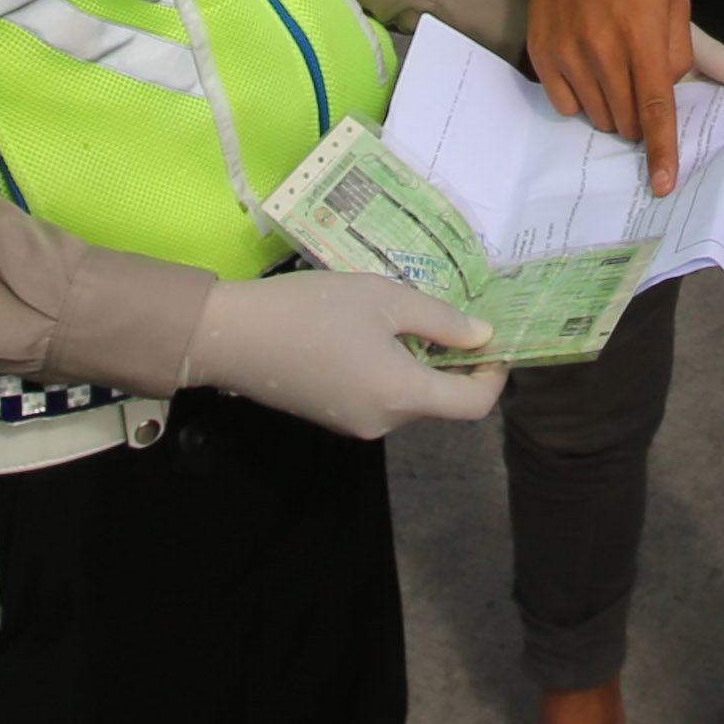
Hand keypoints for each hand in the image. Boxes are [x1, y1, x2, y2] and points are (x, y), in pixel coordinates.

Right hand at [184, 269, 504, 434]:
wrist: (231, 336)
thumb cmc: (313, 309)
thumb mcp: (384, 299)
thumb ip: (441, 321)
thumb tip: (482, 338)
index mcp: (403, 394)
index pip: (473, 406)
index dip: (493, 377)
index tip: (493, 343)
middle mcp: (384, 421)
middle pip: (439, 403)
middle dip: (451, 365)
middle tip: (446, 318)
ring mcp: (354, 423)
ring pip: (407, 399)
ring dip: (416, 366)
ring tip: (399, 320)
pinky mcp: (331, 417)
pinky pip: (377, 399)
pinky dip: (388, 373)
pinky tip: (366, 336)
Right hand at [518, 0, 699, 190]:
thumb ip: (686, 49)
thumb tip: (681, 90)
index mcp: (641, 34)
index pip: (656, 106)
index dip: (661, 150)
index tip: (662, 184)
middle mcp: (601, 49)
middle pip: (627, 120)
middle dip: (643, 119)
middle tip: (644, 83)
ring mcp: (566, 54)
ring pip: (598, 117)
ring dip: (614, 109)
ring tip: (615, 66)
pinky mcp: (541, 54)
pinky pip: (566, 106)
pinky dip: (582, 100)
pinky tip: (587, 67)